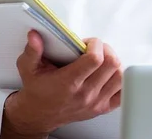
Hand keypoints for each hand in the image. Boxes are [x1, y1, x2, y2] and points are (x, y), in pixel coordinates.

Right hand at [1, 32, 121, 137]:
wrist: (39, 115)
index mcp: (68, 83)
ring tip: (101, 59)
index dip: (95, 45)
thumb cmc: (37, 90)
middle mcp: (85, 94)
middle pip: (111, 64)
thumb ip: (32, 51)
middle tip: (95, 49)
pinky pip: (122, 93)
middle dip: (106, 50)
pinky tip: (109, 74)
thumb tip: (35, 36)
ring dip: (113, 63)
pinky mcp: (102, 108)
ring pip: (120, 76)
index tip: (87, 42)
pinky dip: (120, 80)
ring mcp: (95, 102)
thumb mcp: (28, 68)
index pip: (95, 59)